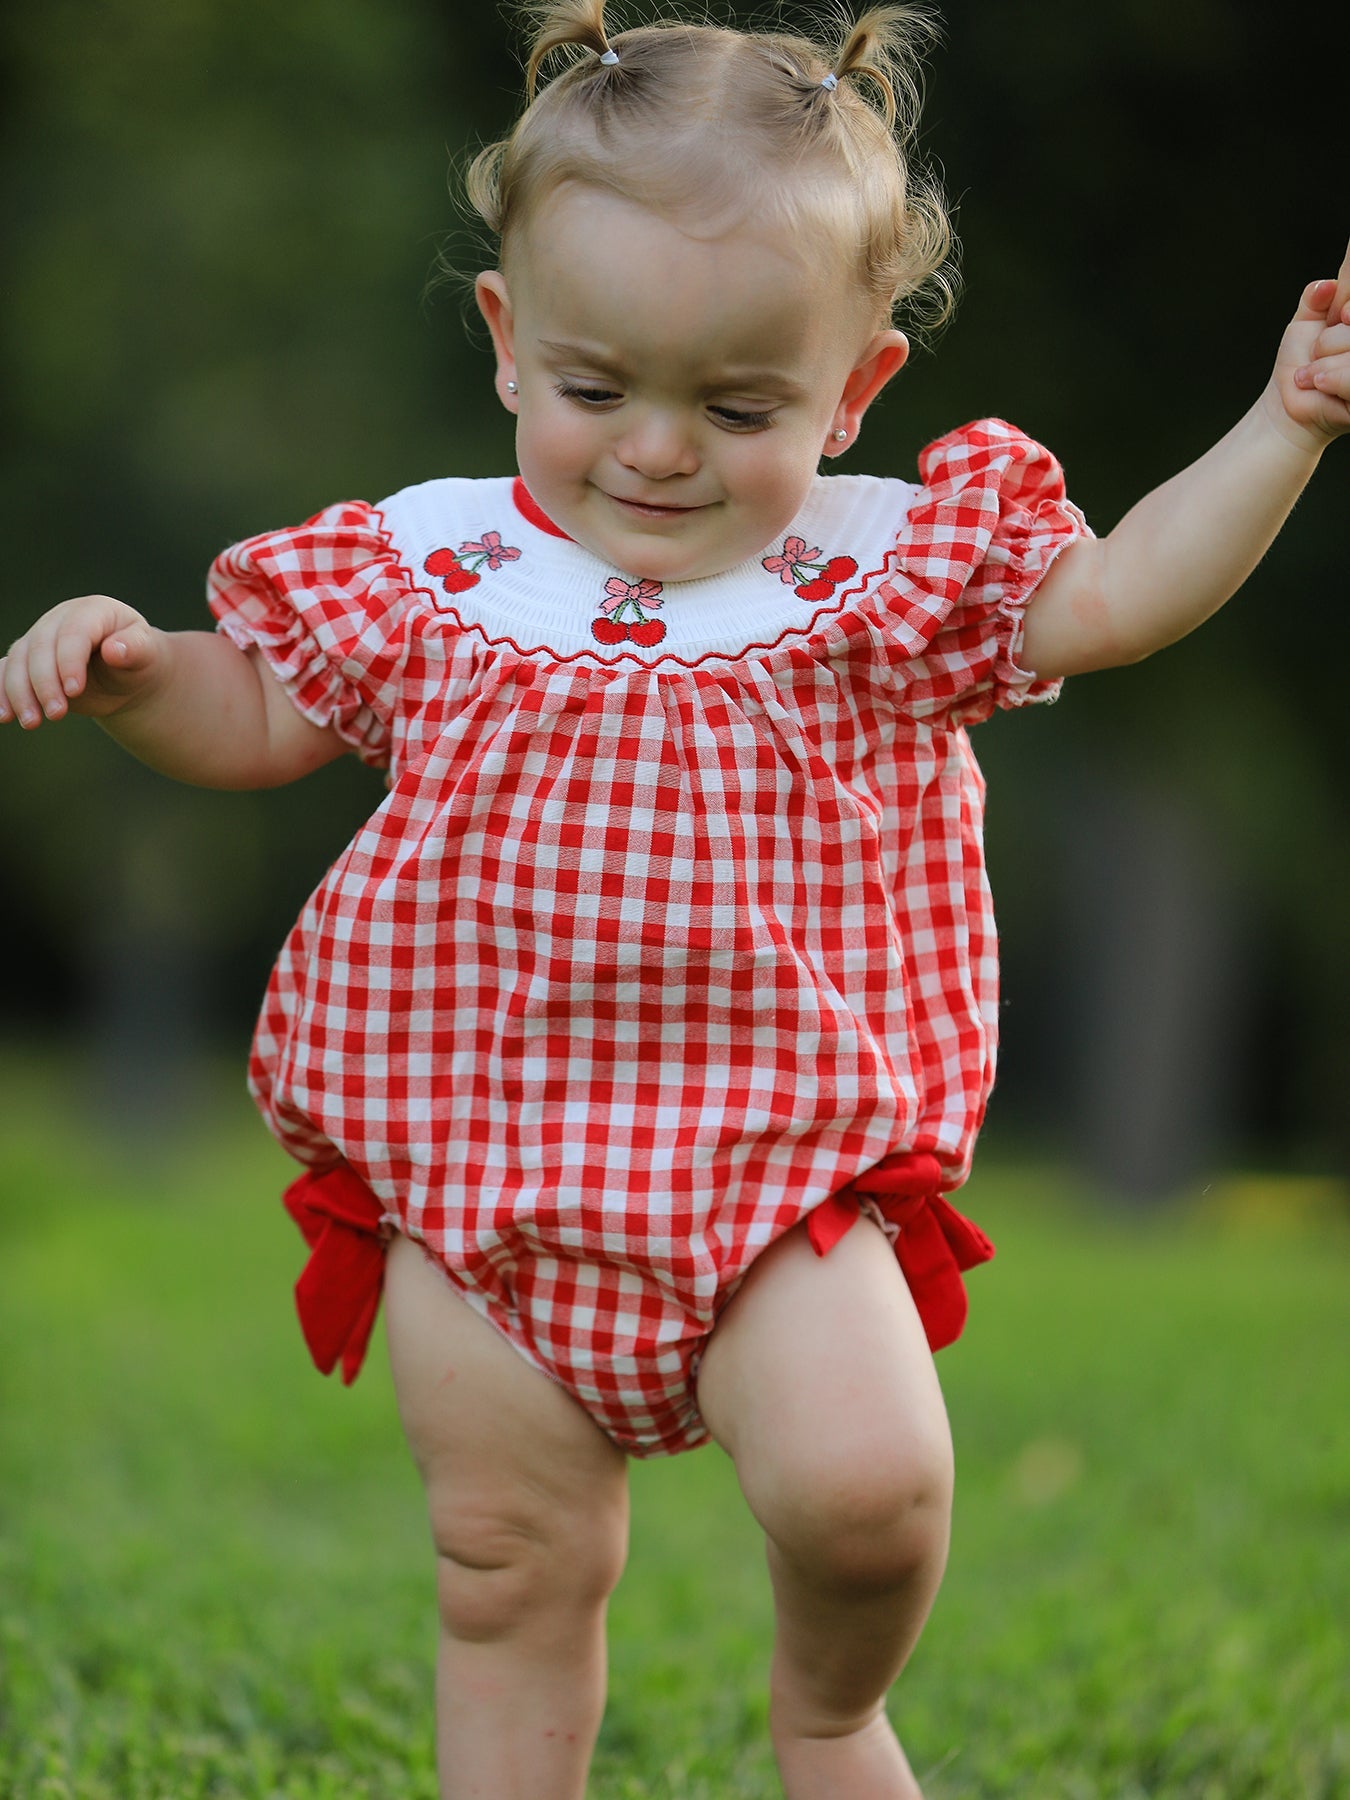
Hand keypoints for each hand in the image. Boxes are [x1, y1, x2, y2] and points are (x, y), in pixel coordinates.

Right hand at [0, 595, 163, 728]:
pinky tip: (4, 715)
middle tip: (56, 714)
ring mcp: (39, 638)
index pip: (74, 632)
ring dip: (19, 693)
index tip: (74, 691)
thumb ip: (135, 649)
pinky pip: (5, 672)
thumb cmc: (138, 660)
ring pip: (18, 661)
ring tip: (31, 723)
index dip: (70, 660)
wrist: (124, 673)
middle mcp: (60, 620)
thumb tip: (114, 650)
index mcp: (92, 611)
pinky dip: (0, 692)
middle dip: (44, 683)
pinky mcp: (26, 660)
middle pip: (40, 648)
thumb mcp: (146, 654)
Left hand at [1265, 237, 1349, 446]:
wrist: (1289, 401)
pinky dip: (1330, 379)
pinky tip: (1320, 385)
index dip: (1343, 311)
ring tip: (1314, 376)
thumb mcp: (1306, 322)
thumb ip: (1315, 297)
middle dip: (1325, 342)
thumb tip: (1325, 286)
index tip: (1332, 320)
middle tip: (1315, 358)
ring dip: (1323, 364)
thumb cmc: (1300, 362)